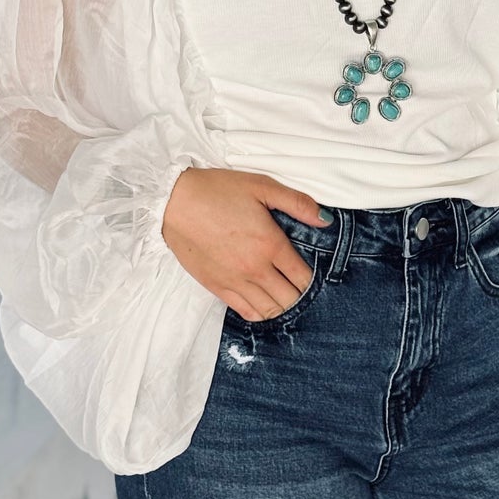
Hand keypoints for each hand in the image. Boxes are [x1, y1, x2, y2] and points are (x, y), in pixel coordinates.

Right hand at [161, 168, 331, 320]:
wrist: (173, 201)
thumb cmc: (217, 191)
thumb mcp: (262, 186)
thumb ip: (297, 203)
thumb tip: (325, 220)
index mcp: (270, 245)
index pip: (303, 278)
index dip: (314, 280)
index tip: (314, 274)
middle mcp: (255, 269)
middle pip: (290, 300)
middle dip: (301, 296)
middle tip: (301, 286)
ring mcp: (235, 282)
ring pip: (270, 310)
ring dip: (282, 307)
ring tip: (285, 296)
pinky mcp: (216, 287)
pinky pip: (246, 312)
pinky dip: (260, 311)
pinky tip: (264, 302)